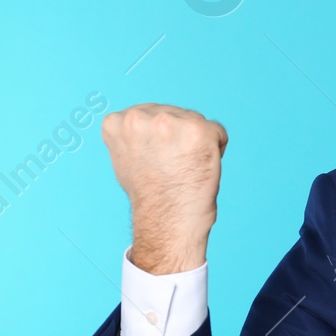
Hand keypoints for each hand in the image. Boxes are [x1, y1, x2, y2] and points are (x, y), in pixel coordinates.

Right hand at [101, 103, 227, 273]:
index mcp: (118, 122)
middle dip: (178, 138)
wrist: (167, 220)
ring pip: (196, 122)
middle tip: (170, 168)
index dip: (158, 140)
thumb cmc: (149, 195)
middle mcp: (139, 117)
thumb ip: (134, 135)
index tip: (154, 161)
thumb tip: (143, 122)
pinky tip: (199, 168)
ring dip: (197, 143)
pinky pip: (217, 132)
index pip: (150, 115)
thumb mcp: (125, 157)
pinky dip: (216, 150)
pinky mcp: (197, 129)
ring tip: (183, 169)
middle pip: (174, 114)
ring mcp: (168, 121)